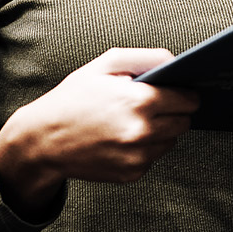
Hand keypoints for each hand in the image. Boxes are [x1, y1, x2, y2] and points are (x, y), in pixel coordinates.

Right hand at [0, 47, 198, 215]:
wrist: (44, 140)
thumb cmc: (74, 98)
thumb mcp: (106, 65)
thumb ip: (146, 58)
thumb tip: (176, 62)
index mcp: (139, 101)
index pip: (189, 100)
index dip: (185, 93)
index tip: (180, 92)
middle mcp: (142, 132)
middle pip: (185, 122)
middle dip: (175, 112)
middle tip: (154, 105)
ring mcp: (137, 156)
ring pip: (171, 141)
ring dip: (161, 131)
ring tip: (132, 121)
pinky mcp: (131, 174)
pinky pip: (153, 157)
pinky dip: (144, 148)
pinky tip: (122, 139)